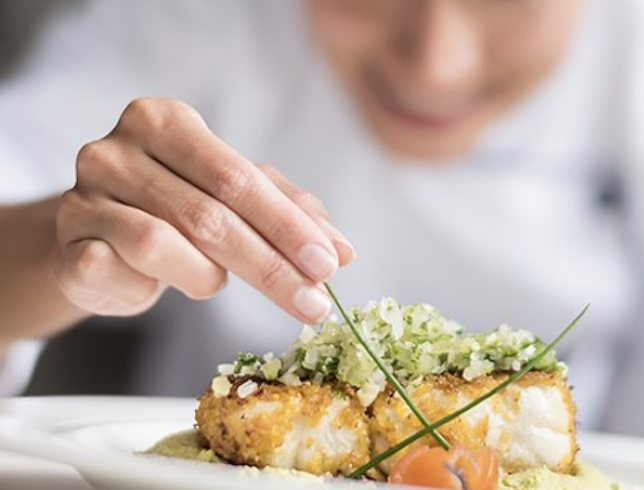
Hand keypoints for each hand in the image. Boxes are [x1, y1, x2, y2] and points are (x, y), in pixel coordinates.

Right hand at [54, 98, 354, 322]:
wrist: (102, 234)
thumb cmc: (176, 208)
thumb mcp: (234, 198)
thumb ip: (287, 212)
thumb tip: (343, 250)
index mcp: (166, 122)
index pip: (239, 178)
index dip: (288, 227)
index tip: (329, 266)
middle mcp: (117, 150)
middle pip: (209, 215)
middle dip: (271, 267)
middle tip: (314, 304)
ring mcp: (83, 195)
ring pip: (162, 244)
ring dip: (205, 276)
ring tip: (214, 280)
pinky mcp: (66, 243)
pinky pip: (115, 272)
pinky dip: (149, 286)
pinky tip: (159, 285)